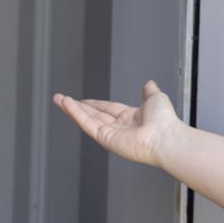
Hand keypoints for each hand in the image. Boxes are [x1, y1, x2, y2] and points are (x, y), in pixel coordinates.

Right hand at [52, 80, 182, 166]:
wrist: (165, 137)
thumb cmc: (165, 121)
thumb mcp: (156, 98)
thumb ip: (149, 91)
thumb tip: (149, 83)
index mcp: (131, 118)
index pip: (108, 109)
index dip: (95, 104)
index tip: (82, 100)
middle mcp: (120, 127)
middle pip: (94, 114)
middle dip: (77, 107)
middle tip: (62, 99)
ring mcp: (111, 134)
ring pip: (87, 119)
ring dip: (71, 109)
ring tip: (58, 100)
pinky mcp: (105, 139)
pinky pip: (88, 124)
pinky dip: (76, 114)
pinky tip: (67, 105)